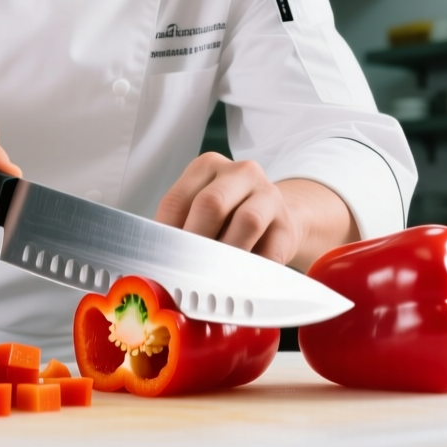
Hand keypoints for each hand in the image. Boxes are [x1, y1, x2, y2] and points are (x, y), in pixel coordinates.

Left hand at [154, 153, 300, 263]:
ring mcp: (268, 195)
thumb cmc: (229, 215)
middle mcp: (240, 173)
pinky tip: (242, 279)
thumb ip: (181, 227)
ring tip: (215, 276)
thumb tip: (158, 260)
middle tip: (186, 270)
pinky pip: (270, 250)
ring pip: (246, 221)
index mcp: (207, 166)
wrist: (277, 216)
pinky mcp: (287, 225)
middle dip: (195, 242)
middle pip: (211, 203)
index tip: (161, 260)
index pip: (177, 200)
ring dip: (228, 254)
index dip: (166, 234)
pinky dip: (253, 270)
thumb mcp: (201, 208)